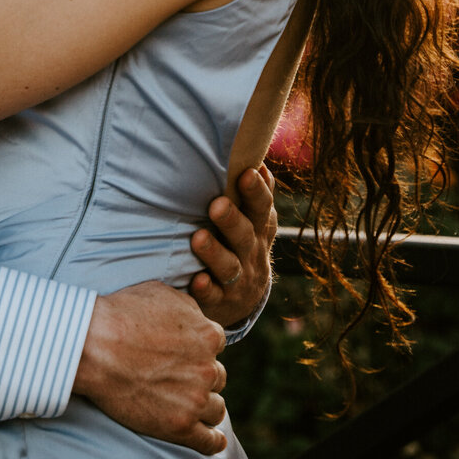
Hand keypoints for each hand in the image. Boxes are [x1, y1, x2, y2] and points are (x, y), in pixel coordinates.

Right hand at [74, 282, 226, 453]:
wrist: (94, 347)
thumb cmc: (121, 314)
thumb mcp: (161, 293)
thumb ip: (189, 308)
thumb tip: (197, 317)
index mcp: (207, 335)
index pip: (216, 345)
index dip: (199, 348)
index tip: (182, 353)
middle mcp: (207, 368)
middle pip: (217, 377)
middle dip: (201, 377)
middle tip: (177, 378)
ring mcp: (195, 400)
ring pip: (216, 409)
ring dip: (205, 407)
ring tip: (187, 407)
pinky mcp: (181, 427)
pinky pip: (210, 442)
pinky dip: (213, 442)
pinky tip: (212, 441)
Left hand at [188, 165, 277, 328]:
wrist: (242, 298)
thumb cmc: (240, 242)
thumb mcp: (253, 220)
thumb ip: (253, 193)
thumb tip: (256, 156)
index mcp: (259, 229)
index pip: (262, 208)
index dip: (257, 192)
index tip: (247, 173)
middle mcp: (252, 254)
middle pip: (245, 236)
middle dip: (232, 219)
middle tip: (217, 204)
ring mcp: (238, 280)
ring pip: (229, 266)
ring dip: (214, 252)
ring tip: (198, 238)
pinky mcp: (221, 301)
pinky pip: (214, 297)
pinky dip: (205, 290)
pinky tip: (196, 281)